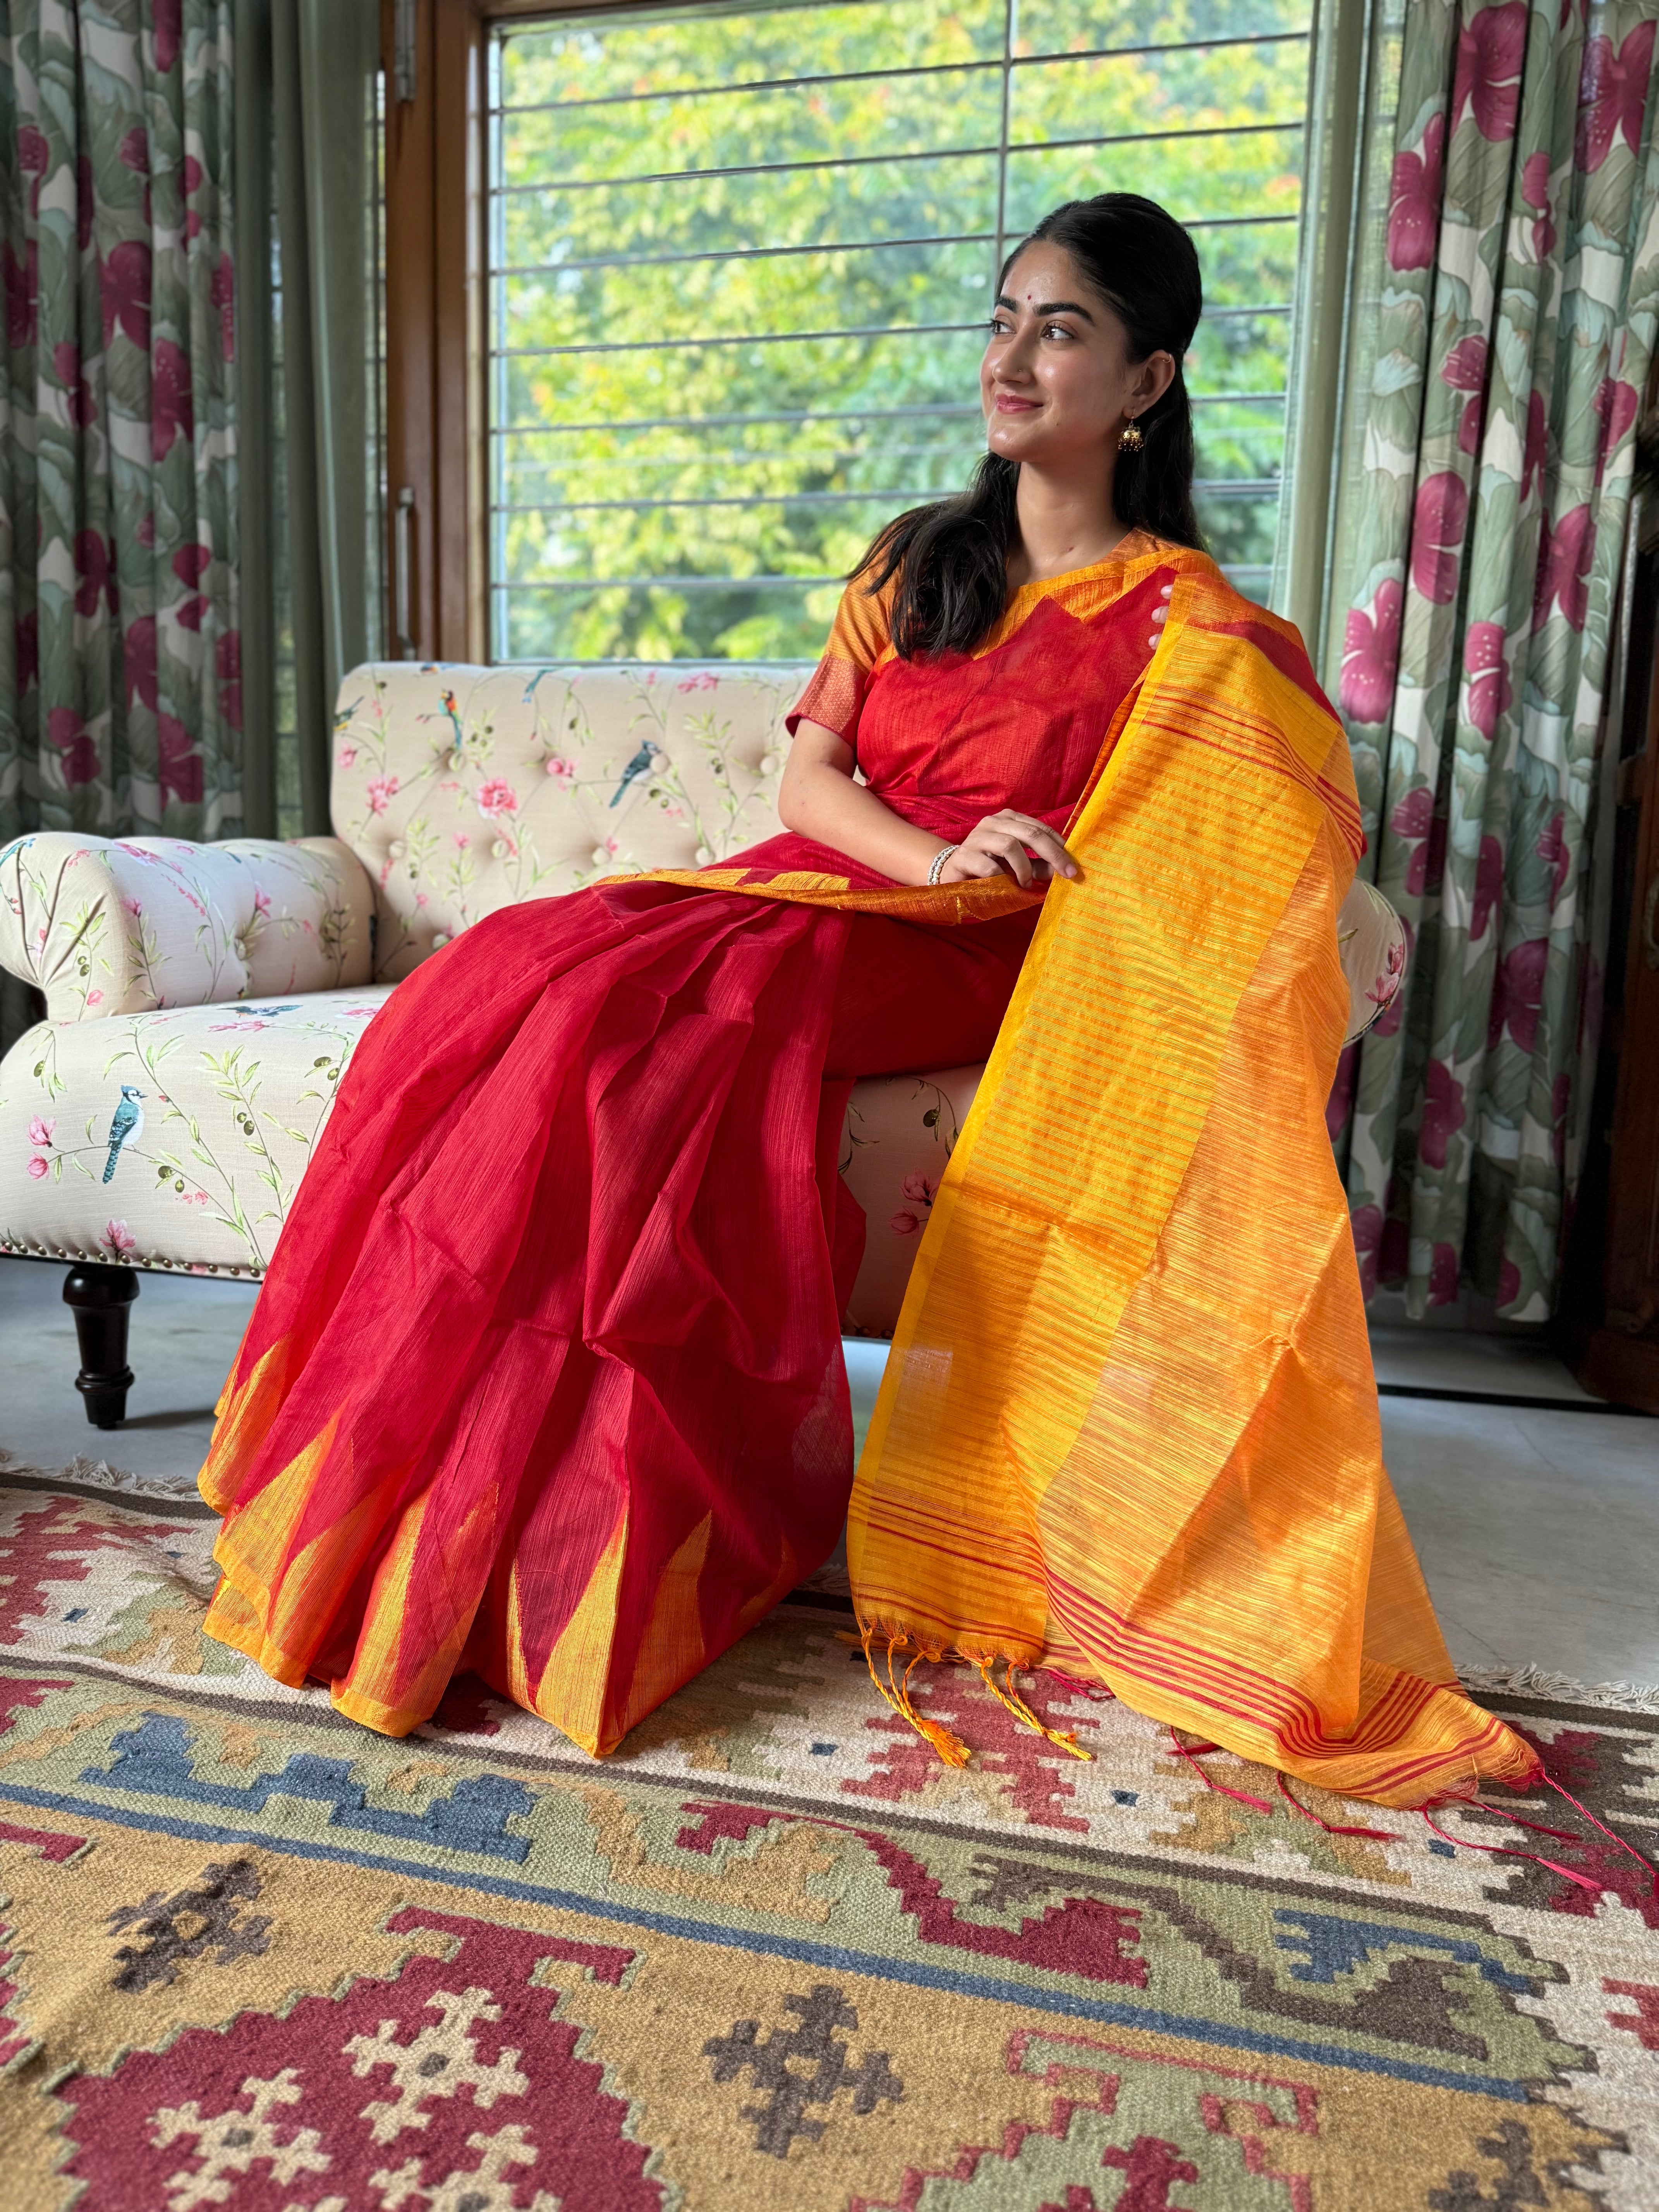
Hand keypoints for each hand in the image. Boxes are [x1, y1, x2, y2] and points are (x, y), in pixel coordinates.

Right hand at [935, 810, 1079, 887]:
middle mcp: (992, 822)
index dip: (1059, 846)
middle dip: (1052, 854)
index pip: (1040, 827)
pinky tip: (1005, 885)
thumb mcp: (1018, 867)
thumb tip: (1061, 870)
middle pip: (1030, 833)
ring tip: (1025, 883)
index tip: (1073, 865)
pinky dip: (1002, 877)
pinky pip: (989, 866)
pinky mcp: (963, 856)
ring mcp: (976, 837)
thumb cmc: (989, 869)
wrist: (952, 875)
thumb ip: (1038, 866)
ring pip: (1009, 844)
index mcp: (1008, 819)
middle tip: (1066, 873)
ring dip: (1024, 868)